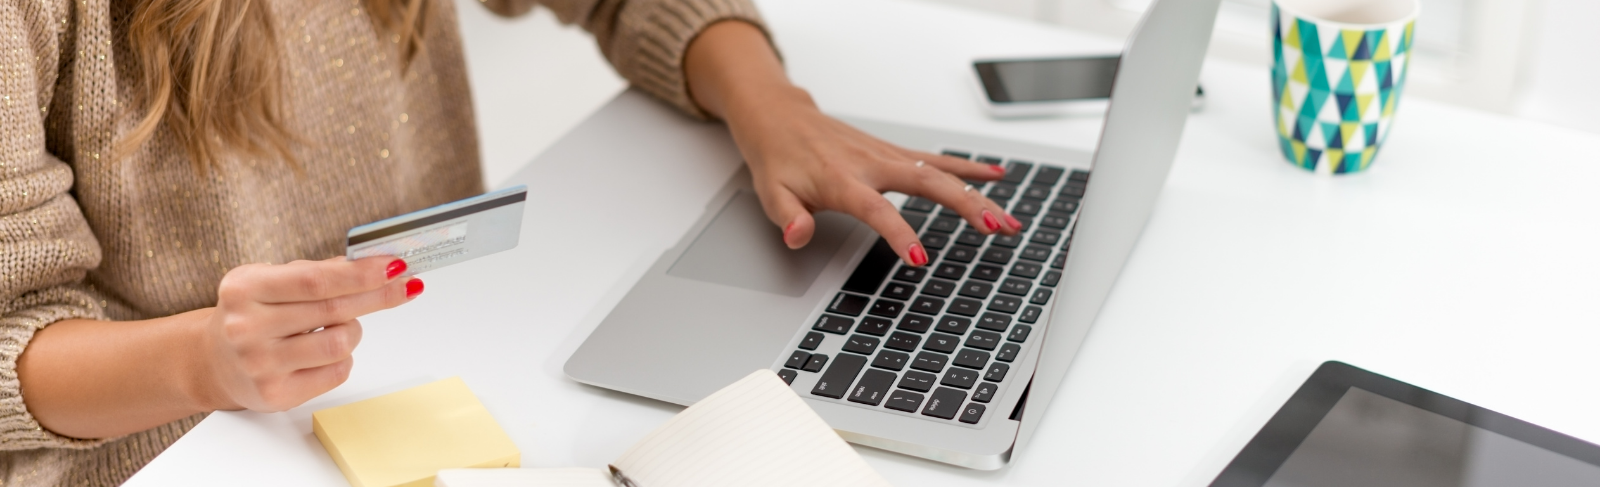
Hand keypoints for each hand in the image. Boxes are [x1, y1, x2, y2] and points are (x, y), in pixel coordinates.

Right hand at [191, 256, 421, 411]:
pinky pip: (336, 372)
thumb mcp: (270, 281)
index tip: (393, 265)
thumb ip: (317, 273)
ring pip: (339, 343)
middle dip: (378, 295)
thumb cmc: (252, 314)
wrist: (214, 361)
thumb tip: (373, 264)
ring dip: (353, 330)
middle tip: (405, 285)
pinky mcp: (275, 394)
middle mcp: (247, 327)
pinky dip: (343, 358)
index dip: (360, 273)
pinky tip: (325, 352)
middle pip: (333, 310)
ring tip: (341, 325)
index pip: (315, 280)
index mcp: (244, 289)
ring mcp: (260, 365)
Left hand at [731, 96, 1021, 264]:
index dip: (899, 233)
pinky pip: (939, 159)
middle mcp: (872, 164)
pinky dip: (969, 168)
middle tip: (994, 228)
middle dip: (966, 206)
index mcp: (843, 180)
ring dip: (978, 194)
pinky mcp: (895, 152)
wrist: (781, 118)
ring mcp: (888, 156)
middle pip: (929, 184)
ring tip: (1008, 219)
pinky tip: (997, 176)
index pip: (877, 210)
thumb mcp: (771, 193)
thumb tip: (797, 235)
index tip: (919, 256)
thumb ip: (788, 216)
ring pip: (942, 172)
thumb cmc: (778, 157)